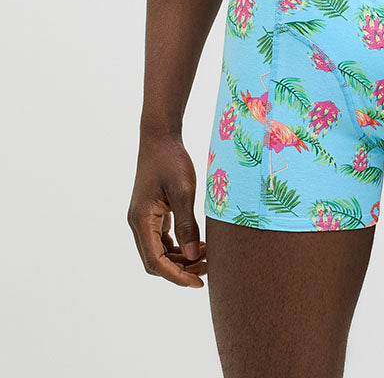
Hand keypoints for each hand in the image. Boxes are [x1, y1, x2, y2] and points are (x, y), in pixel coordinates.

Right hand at [128, 133, 207, 287]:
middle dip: (180, 270)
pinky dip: (178, 247)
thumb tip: (195, 256)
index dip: (177, 276)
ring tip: (207, 258)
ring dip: (180, 260)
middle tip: (208, 269)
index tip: (199, 283)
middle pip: (155, 261)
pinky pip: (162, 240)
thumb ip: (187, 225)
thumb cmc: (172, 160)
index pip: (156, 261)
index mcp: (141, 220)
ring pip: (159, 252)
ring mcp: (143, 218)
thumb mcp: (183, 191)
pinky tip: (198, 245)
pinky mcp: (151, 213)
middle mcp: (138, 223)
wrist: (160, 137)